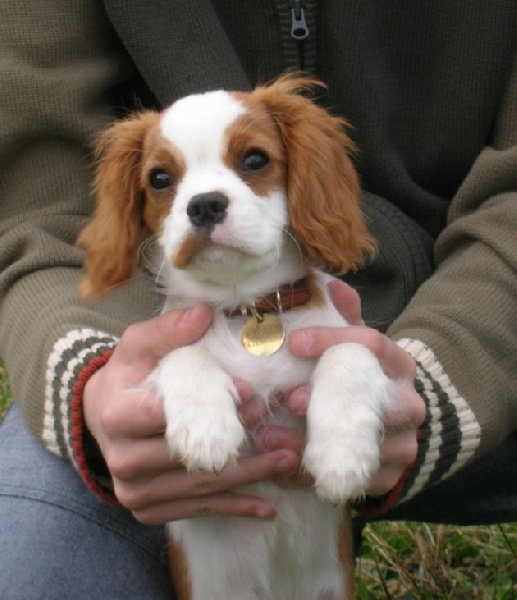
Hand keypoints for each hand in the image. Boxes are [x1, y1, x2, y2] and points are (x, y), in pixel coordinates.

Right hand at [83, 305, 299, 524]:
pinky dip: (232, 507)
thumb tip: (203, 312)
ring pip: (200, 486)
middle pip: (190, 454)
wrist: (102, 416)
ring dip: (247, 476)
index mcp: (118, 415)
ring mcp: (134, 489)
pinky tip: (265, 506)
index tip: (249, 392)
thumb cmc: (127, 375)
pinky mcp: (146, 509)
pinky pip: (195, 510)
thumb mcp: (138, 345)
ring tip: (286, 463)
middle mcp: (123, 459)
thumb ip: (167, 330)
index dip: (211, 403)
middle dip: (239, 441)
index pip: (169, 413)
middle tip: (282, 433)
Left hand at [256, 280, 425, 496]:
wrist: (401, 424)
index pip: (372, 345)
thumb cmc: (368, 377)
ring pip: (357, 448)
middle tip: (287, 398)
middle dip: (325, 402)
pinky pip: (348, 480)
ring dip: (307, 445)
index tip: (296, 342)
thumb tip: (329, 283)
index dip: (333, 341)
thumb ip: (346, 316)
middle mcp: (409, 404)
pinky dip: (311, 476)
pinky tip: (280, 468)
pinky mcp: (389, 477)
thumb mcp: (360, 345)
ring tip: (266, 438)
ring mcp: (404, 444)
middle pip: (370, 402)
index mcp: (400, 364)